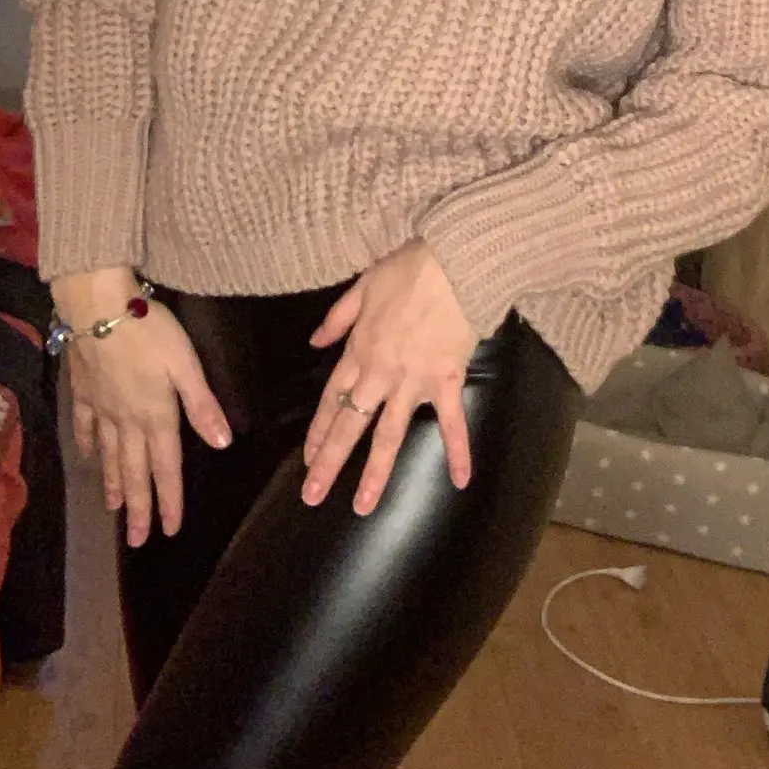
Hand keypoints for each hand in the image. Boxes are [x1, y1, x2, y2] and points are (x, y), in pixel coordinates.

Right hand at [52, 268, 231, 545]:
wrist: (97, 309)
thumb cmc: (150, 331)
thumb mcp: (186, 365)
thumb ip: (203, 405)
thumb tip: (223, 443)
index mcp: (157, 416)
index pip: (167, 467)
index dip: (170, 500)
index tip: (170, 530)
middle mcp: (127, 421)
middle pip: (135, 471)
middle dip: (139, 508)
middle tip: (138, 541)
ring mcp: (102, 409)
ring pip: (110, 456)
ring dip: (115, 485)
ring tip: (115, 511)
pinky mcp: (84, 393)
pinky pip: (85, 427)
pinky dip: (88, 447)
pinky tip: (89, 460)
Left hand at [301, 240, 479, 514]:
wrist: (455, 261)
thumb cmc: (410, 269)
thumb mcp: (362, 285)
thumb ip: (337, 318)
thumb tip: (314, 343)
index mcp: (359, 350)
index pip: (332, 398)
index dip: (318, 431)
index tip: (306, 459)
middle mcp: (381, 372)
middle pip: (350, 424)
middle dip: (329, 462)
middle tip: (312, 497)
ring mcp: (414, 380)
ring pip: (390, 434)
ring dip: (375, 472)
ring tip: (363, 507)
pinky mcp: (447, 380)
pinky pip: (452, 422)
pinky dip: (458, 451)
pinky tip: (461, 481)